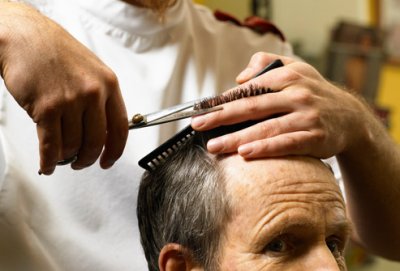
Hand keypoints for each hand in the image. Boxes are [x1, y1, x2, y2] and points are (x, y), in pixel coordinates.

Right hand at [0, 3, 127, 173]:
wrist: (25, 35)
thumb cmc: (57, 51)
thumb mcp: (92, 70)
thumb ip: (101, 98)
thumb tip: (104, 130)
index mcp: (108, 84)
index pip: (120, 127)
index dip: (115, 150)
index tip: (109, 161)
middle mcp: (92, 93)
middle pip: (96, 142)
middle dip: (88, 159)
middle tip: (81, 162)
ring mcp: (70, 101)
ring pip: (72, 145)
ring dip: (66, 157)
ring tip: (62, 157)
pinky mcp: (46, 108)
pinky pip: (51, 145)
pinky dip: (49, 160)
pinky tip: (48, 165)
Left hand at [191, 52, 368, 158]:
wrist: (350, 117)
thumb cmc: (314, 93)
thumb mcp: (295, 69)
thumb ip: (266, 65)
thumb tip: (239, 78)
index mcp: (288, 76)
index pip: (248, 89)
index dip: (222, 99)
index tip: (201, 109)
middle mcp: (297, 94)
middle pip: (252, 106)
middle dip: (221, 116)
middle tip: (198, 125)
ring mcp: (306, 116)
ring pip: (266, 128)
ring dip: (237, 138)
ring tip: (214, 146)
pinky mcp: (315, 137)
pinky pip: (286, 144)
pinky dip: (265, 148)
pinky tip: (245, 153)